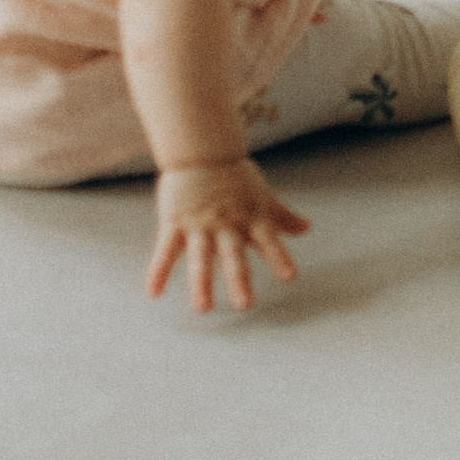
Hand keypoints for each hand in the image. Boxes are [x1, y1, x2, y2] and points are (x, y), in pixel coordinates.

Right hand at [147, 158, 309, 311]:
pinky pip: (165, 251)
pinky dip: (158, 272)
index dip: (279, 257)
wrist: (201, 151)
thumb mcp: (262, 197)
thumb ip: (283, 217)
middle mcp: (227, 225)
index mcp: (250, 219)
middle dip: (239, 279)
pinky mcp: (174, 224)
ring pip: (200, 258)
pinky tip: (153, 293)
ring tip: (204, 308)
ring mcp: (200, 225)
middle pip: (233, 255)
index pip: (269, 241)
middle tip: (245, 304)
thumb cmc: (235, 177)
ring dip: (202, 284)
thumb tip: (306, 228)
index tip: (290, 277)